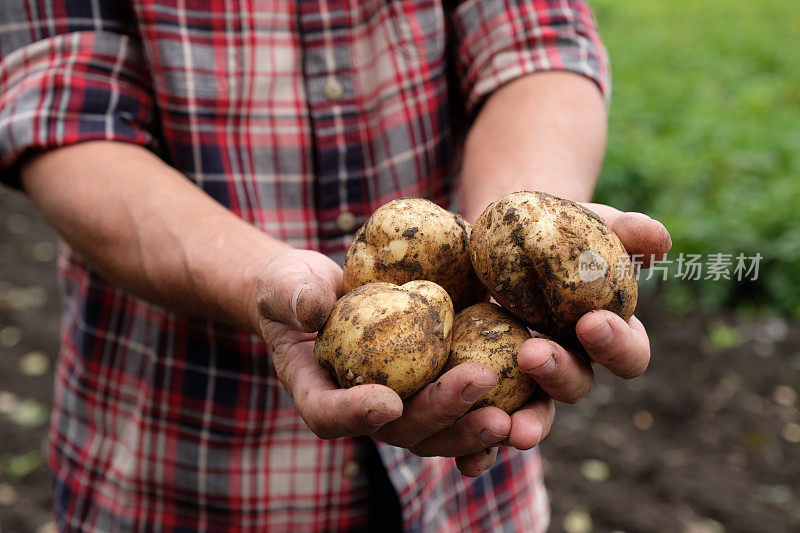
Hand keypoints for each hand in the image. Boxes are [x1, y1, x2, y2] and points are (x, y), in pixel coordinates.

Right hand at [257, 249, 551, 475]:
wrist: (327, 291)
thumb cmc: (296, 290)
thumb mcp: (286, 285)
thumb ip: (292, 296)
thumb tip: (312, 309)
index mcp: (319, 393)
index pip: (330, 415)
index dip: (356, 415)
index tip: (387, 401)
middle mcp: (364, 410)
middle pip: (401, 430)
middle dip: (441, 413)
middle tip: (478, 383)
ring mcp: (401, 406)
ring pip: (438, 431)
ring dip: (473, 426)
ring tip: (510, 415)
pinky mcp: (430, 389)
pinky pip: (462, 411)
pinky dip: (489, 413)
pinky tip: (524, 408)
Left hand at [457, 205, 670, 475]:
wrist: (500, 237)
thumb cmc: (554, 231)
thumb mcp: (585, 223)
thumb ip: (622, 231)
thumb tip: (657, 237)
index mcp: (606, 332)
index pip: (627, 352)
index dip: (616, 344)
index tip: (592, 322)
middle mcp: (572, 362)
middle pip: (578, 385)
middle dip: (560, 375)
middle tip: (533, 355)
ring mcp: (529, 379)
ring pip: (537, 413)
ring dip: (527, 424)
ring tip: (508, 427)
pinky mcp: (489, 385)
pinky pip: (487, 423)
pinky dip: (480, 450)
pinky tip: (466, 464)